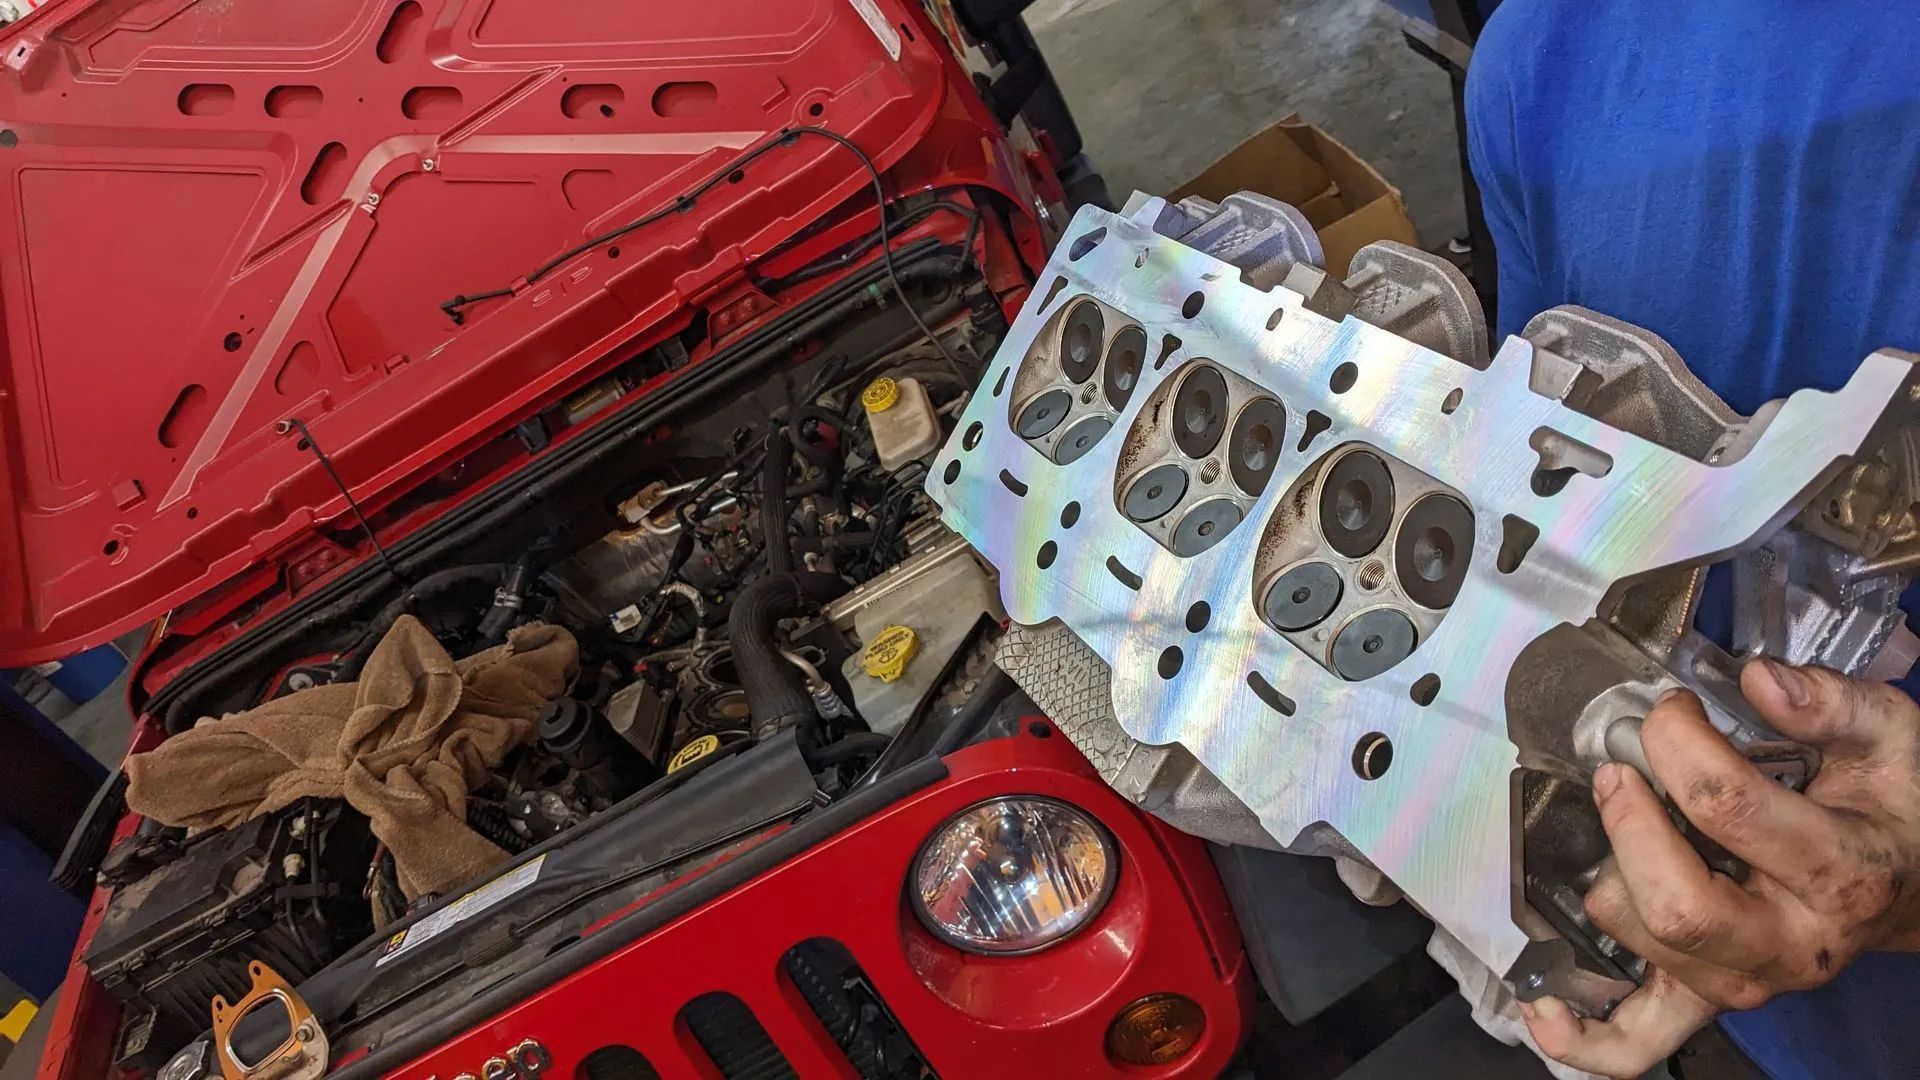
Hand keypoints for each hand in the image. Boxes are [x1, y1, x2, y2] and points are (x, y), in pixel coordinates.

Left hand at [1522, 659, 1919, 1078]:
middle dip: (1628, 825)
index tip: (1669, 710)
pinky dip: (1586, 1037)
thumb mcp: (1890, 739)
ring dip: (1611, 879)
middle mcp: (1794, 941)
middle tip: (1619, 772)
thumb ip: (1831, 703)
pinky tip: (1543, 1006)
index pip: (1727, 807)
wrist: (1918, 878)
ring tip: (1622, 828)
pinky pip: (1642, 1041)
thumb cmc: (1895, 807)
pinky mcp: (1712, 998)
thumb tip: (1762, 679)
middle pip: (1678, 904)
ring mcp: (1749, 978)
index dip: (1676, 744)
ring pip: (1647, 943)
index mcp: (1843, 872)